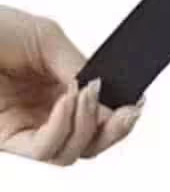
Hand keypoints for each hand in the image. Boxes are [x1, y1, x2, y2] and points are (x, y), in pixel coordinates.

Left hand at [0, 5, 142, 164]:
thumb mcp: (47, 38)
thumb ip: (79, 66)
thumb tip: (108, 94)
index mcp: (56, 86)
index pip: (96, 114)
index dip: (119, 114)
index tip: (135, 102)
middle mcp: (42, 112)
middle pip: (88, 142)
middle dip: (114, 131)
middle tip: (128, 112)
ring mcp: (24, 127)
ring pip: (69, 153)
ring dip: (88, 126)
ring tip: (87, 94)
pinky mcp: (4, 139)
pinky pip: (43, 149)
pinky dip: (62, 128)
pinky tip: (67, 101)